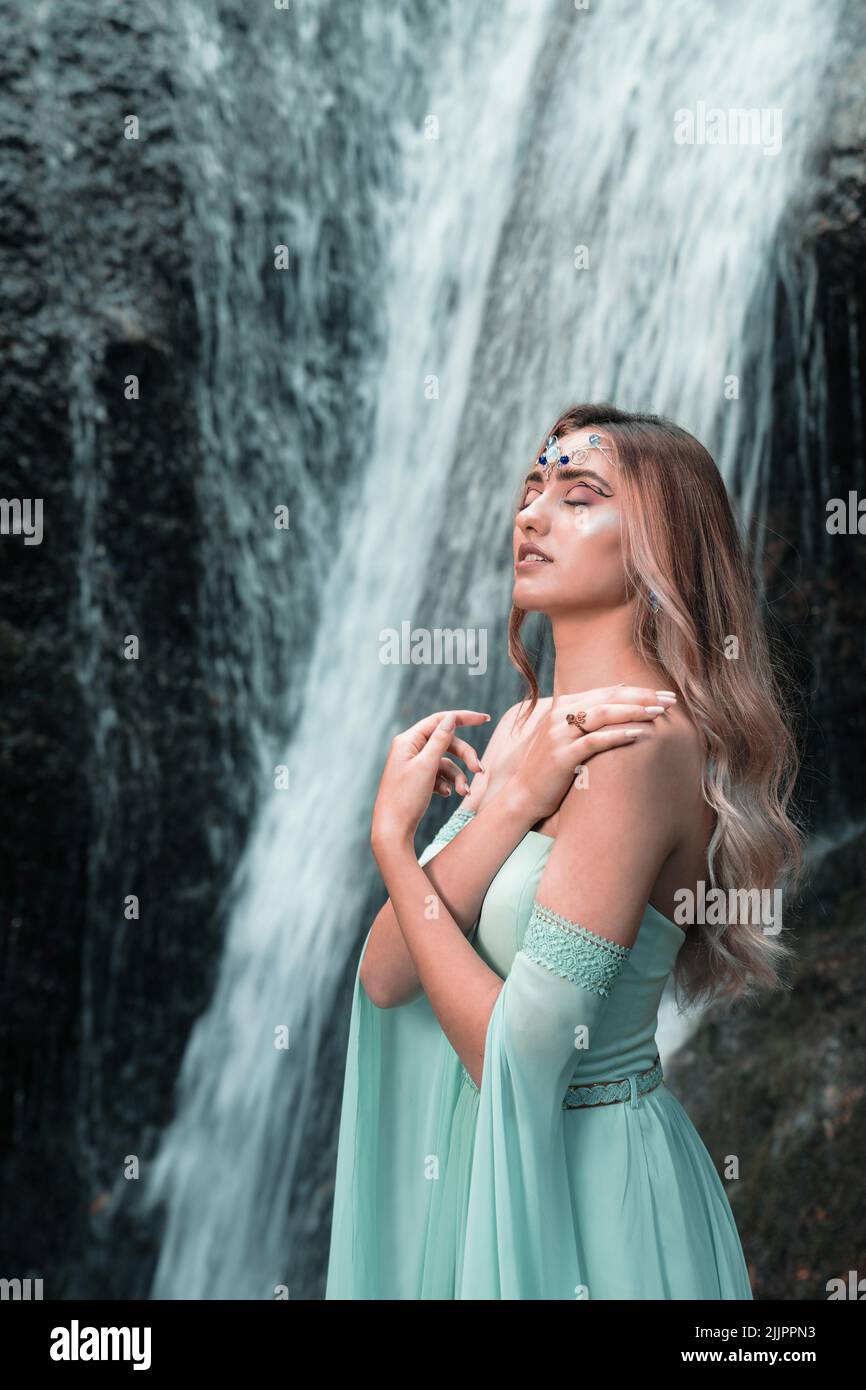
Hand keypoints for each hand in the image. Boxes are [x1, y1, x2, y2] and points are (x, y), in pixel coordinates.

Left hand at [371, 709, 489, 851]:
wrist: (393, 830)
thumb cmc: (406, 798)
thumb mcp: (427, 766)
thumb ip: (440, 740)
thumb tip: (451, 718)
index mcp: (408, 741)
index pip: (440, 720)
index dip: (463, 717)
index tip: (486, 719)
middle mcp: (410, 750)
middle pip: (446, 743)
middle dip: (465, 756)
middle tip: (480, 771)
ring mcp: (414, 765)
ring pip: (446, 762)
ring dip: (458, 776)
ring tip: (464, 793)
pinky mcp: (418, 780)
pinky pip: (439, 775)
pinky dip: (447, 784)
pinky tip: (446, 795)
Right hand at [507, 685, 675, 821]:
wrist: (523, 794)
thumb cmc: (552, 765)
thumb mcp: (568, 733)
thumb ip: (590, 713)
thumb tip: (622, 689)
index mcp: (563, 705)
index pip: (607, 691)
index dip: (638, 691)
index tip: (664, 694)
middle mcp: (560, 715)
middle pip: (608, 698)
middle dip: (642, 697)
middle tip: (670, 700)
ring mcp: (559, 735)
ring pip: (602, 714)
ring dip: (634, 712)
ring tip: (659, 714)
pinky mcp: (562, 756)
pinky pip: (595, 741)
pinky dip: (618, 735)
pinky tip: (640, 734)